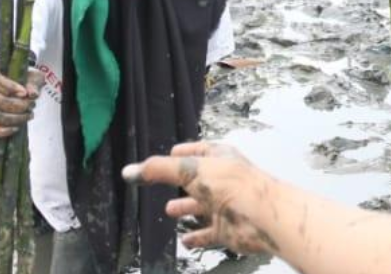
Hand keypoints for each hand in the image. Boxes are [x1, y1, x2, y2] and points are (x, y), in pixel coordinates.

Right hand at [0, 63, 42, 137]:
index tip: (24, 93)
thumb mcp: (32, 75)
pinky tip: (17, 127)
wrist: (17, 85)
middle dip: (15, 105)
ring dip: (12, 119)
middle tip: (30, 106)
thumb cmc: (23, 77)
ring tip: (28, 115)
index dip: (8, 86)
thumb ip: (34, 83)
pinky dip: (3, 130)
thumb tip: (33, 94)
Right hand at [123, 142, 279, 253]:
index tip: (171, 153)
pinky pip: (209, 233)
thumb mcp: (190, 170)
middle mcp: (223, 180)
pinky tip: (185, 240)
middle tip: (162, 186)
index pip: (198, 151)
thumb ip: (158, 170)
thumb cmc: (231, 185)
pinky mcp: (228, 228)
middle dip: (182, 182)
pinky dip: (197, 237)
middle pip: (198, 180)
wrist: (263, 216)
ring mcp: (226, 205)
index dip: (184, 152)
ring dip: (186, 208)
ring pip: (202, 206)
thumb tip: (127, 172)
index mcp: (219, 158)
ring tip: (169, 210)